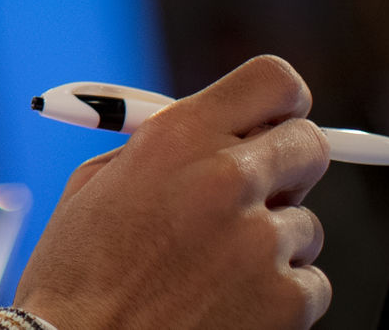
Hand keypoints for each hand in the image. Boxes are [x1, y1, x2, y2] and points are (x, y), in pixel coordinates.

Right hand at [13, 55, 330, 329]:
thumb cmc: (77, 275)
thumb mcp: (99, 183)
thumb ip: (167, 149)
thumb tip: (227, 136)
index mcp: (178, 138)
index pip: (273, 82)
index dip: (280, 104)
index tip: (274, 123)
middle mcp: (226, 178)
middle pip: (310, 145)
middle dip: (289, 167)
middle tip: (261, 192)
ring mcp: (261, 242)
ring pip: (307, 225)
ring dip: (273, 243)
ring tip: (213, 271)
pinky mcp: (286, 302)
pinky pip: (311, 284)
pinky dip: (278, 296)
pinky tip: (226, 305)